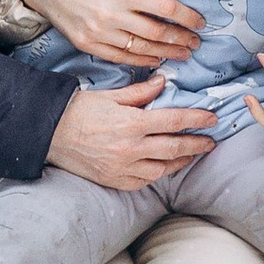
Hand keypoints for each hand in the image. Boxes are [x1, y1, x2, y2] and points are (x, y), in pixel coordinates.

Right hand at [19, 0, 206, 67]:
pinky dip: (141, 61)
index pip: (166, 9)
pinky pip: (120, 58)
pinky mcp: (87, 45)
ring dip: (166, 54)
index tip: (200, 23)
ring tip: (182, 54)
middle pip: (157, 34)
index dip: (187, 17)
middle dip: (181, 40)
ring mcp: (99, 33)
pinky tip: (155, 60)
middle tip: (196, 43)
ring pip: (141, 50)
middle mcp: (112, 16)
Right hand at [48, 76, 221, 192]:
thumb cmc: (79, 110)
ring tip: (191, 155)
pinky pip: (144, 181)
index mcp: (132, 123)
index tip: (212, 119)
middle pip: (174, 147)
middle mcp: (131, 148)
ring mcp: (123, 168)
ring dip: (180, 161)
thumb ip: (140, 92)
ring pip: (162, 168)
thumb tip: (163, 83)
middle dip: (196, 144)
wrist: (51, 133)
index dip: (196, 119)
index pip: (174, 121)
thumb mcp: (110, 95)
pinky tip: (164, 167)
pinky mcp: (115, 180)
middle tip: (210, 142)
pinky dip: (157, 174)